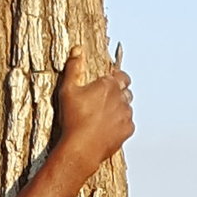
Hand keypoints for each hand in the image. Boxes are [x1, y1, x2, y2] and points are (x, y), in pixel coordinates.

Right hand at [52, 51, 133, 169]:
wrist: (81, 147)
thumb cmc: (73, 119)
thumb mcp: (67, 90)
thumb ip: (74, 68)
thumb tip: (77, 49)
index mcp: (108, 85)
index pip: (123, 76)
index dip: (117, 78)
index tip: (110, 83)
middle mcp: (121, 98)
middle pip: (126, 91)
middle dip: (118, 93)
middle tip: (104, 101)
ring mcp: (126, 115)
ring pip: (127, 108)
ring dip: (120, 109)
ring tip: (104, 116)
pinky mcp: (128, 130)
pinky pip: (128, 124)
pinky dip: (120, 124)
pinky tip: (107, 128)